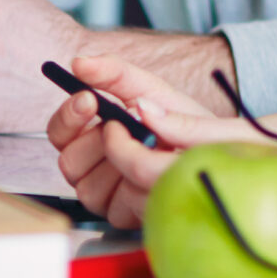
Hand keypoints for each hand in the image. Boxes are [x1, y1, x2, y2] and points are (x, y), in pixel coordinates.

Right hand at [44, 54, 244, 225]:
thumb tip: (81, 62)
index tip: (89, 99)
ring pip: (89, 189)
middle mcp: (93, 163)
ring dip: (123, 166)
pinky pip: (117, 207)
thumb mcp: (153, 89)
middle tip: (126, 126)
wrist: (218, 150)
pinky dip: (138, 189)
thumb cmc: (183, 120)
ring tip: (151, 150)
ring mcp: (106, 192)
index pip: (59, 130)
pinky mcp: (123, 215)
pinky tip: (156, 173)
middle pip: (68, 162)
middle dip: (98, 143)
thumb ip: (116, 73)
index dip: (68, 116)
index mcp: (94, 130)